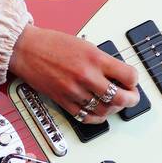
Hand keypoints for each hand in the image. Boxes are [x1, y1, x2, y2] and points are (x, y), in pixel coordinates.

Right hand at [7, 25, 139, 122]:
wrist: (26, 49)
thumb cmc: (53, 44)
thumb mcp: (86, 45)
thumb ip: (103, 61)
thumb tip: (119, 74)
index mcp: (95, 59)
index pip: (128, 76)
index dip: (134, 80)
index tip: (132, 81)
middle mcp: (86, 76)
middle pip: (120, 98)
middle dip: (131, 100)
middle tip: (132, 98)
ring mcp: (75, 91)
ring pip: (104, 110)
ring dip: (114, 109)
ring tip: (115, 104)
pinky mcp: (64, 101)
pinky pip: (86, 117)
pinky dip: (97, 118)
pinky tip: (100, 113)